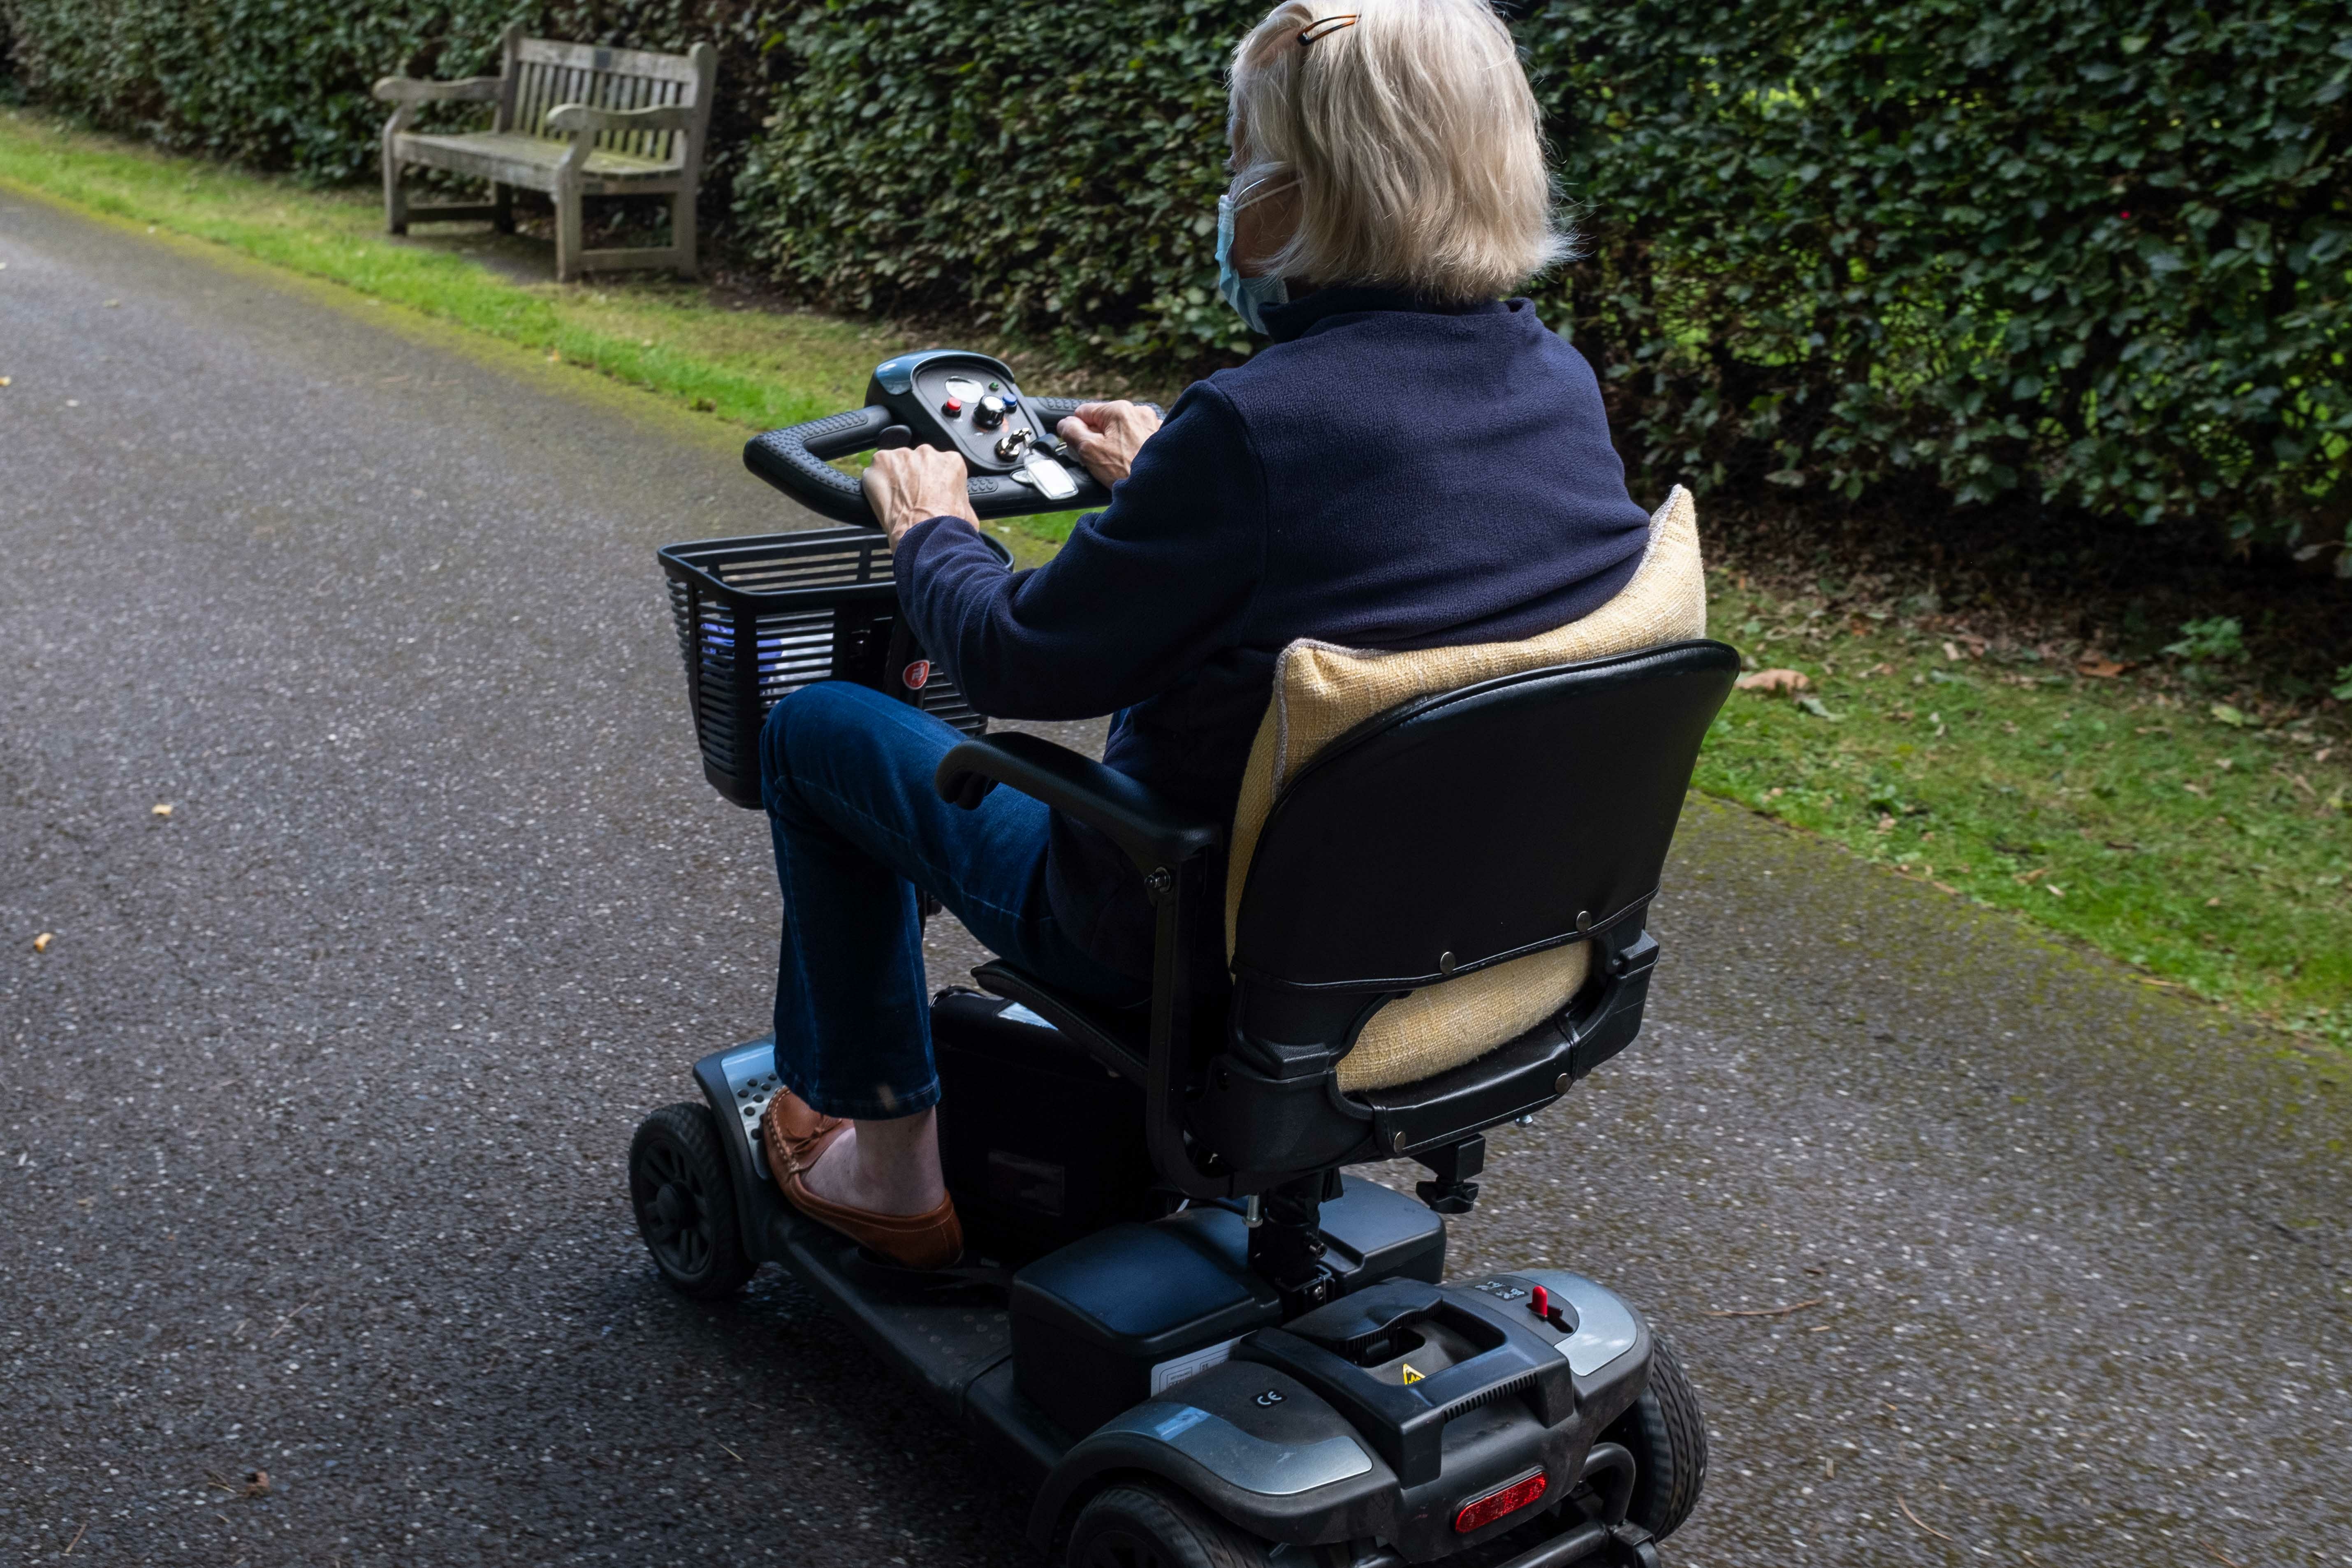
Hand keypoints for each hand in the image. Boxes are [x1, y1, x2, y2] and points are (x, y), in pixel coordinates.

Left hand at [862, 444, 976, 548]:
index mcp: (951, 461)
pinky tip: (884, 502)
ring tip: (897, 503)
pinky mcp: (882, 462)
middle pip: (916, 462)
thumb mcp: (967, 513)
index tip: (927, 493)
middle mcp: (927, 453)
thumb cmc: (949, 527)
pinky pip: (875, 472)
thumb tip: (958, 506)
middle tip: (911, 499)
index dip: (931, 482)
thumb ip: (960, 499)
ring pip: (895, 465)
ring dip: (895, 480)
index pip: (938, 465)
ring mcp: (903, 456)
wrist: (927, 534)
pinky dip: (875, 485)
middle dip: (912, 478)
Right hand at [1055, 401, 1161, 487]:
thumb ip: (1071, 432)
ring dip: (1116, 446)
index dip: (1076, 431)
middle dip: (1098, 440)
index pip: (1084, 412)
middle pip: (1104, 423)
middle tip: (1100, 461)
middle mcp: (1138, 412)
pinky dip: (1133, 451)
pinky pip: (1139, 440)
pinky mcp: (1163, 439)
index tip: (1079, 448)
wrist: (1159, 490)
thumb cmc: (1126, 471)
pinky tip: (1133, 465)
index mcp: (1118, 409)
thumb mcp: (1089, 451)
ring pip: (1122, 433)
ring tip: (1119, 466)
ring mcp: (1153, 424)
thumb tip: (1064, 424)